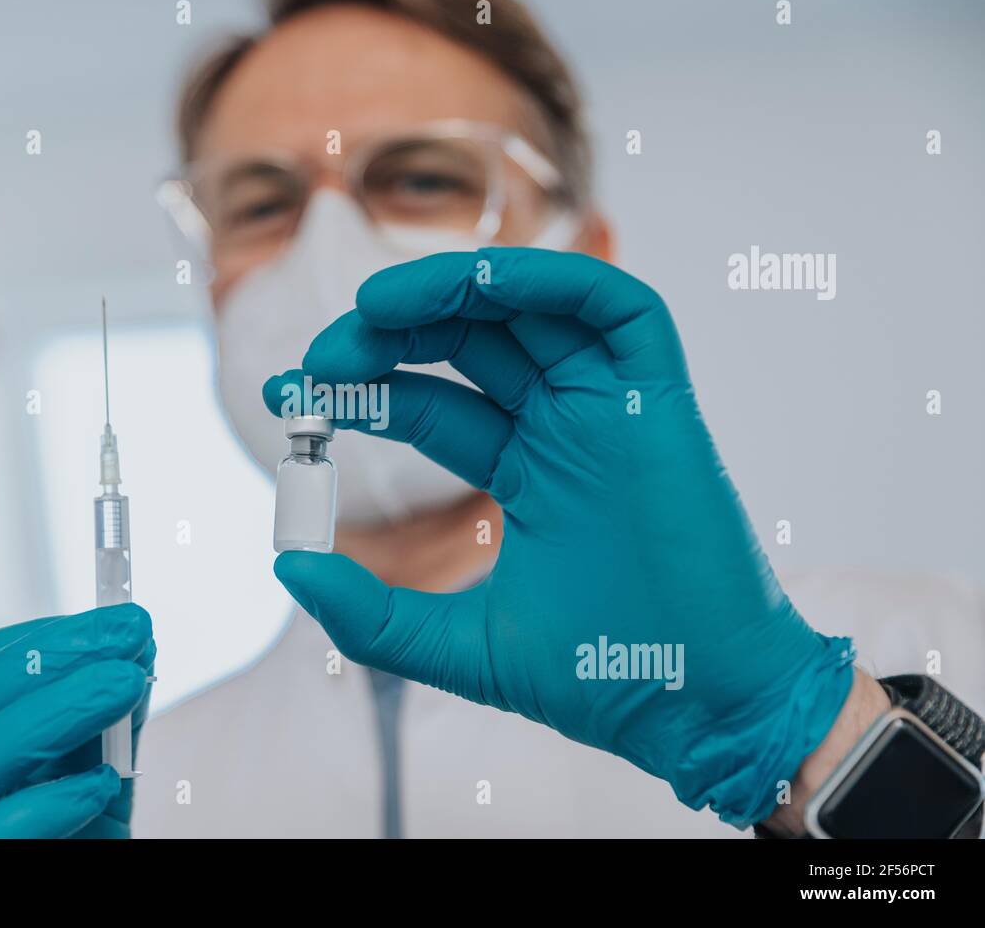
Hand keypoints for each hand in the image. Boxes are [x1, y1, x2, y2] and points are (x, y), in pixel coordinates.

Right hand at [0, 604, 154, 837]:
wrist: (73, 901)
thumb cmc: (72, 846)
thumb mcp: (93, 774)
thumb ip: (109, 716)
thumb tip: (139, 640)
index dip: (45, 638)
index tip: (120, 619)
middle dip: (53, 660)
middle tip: (131, 633)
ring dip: (55, 713)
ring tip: (126, 684)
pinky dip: (43, 807)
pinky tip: (101, 784)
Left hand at [264, 247, 854, 826]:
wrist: (702, 710)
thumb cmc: (599, 677)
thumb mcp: (459, 645)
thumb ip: (372, 614)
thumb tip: (288, 566)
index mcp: (526, 472)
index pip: (428, 403)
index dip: (360, 389)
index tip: (288, 393)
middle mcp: (565, 428)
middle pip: (467, 344)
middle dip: (388, 335)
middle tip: (319, 360)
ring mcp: (612, 410)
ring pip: (530, 309)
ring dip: (448, 291)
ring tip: (370, 308)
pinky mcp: (662, 401)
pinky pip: (616, 309)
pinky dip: (547, 281)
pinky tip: (472, 287)